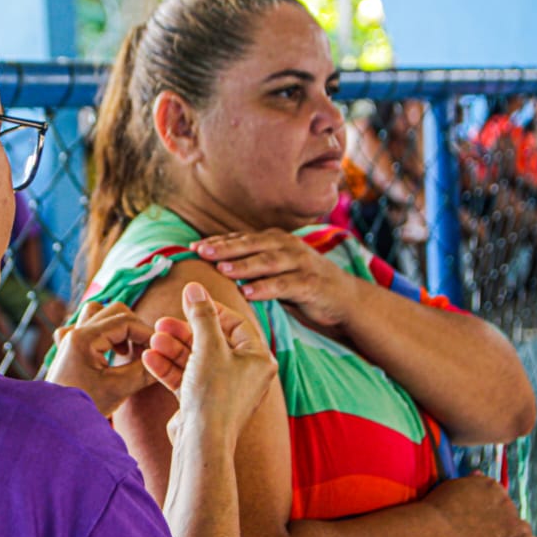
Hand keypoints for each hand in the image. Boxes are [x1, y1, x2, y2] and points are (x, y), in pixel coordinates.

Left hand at [45, 301, 155, 416]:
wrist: (55, 427)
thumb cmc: (84, 409)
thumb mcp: (118, 390)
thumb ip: (144, 372)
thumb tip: (167, 360)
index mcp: (84, 339)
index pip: (126, 321)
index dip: (147, 333)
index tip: (160, 349)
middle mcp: (74, 333)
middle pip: (114, 312)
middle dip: (135, 328)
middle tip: (146, 351)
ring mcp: (69, 339)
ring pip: (97, 313)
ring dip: (116, 326)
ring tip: (125, 351)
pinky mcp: (67, 349)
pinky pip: (82, 326)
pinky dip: (99, 332)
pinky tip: (106, 353)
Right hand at [141, 282, 277, 444]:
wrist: (202, 443)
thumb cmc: (214, 395)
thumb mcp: (208, 347)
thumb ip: (201, 315)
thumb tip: (194, 286)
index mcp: (258, 359)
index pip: (235, 324)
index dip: (210, 310)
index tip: (188, 301)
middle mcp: (245, 374)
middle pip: (212, 341)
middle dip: (184, 332)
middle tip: (162, 322)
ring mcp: (224, 389)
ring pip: (196, 360)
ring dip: (172, 349)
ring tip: (153, 340)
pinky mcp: (204, 402)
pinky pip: (187, 378)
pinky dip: (169, 368)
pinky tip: (149, 359)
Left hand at [191, 229, 360, 329]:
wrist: (343, 297)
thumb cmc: (301, 283)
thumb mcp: (274, 270)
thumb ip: (251, 265)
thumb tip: (215, 265)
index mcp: (274, 241)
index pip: (241, 239)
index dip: (217, 242)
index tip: (193, 248)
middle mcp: (287, 246)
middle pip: (251, 245)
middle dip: (224, 248)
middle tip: (201, 252)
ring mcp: (300, 263)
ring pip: (267, 262)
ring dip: (243, 265)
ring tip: (222, 270)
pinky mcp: (311, 283)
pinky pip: (284, 284)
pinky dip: (265, 288)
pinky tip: (248, 293)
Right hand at [424, 473, 536, 536]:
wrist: (439, 533)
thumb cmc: (438, 511)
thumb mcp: (451, 487)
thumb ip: (469, 483)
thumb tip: (478, 474)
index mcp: (491, 486)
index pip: (497, 497)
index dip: (487, 511)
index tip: (475, 520)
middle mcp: (507, 501)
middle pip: (509, 513)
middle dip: (498, 524)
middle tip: (479, 536)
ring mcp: (515, 523)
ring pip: (522, 530)